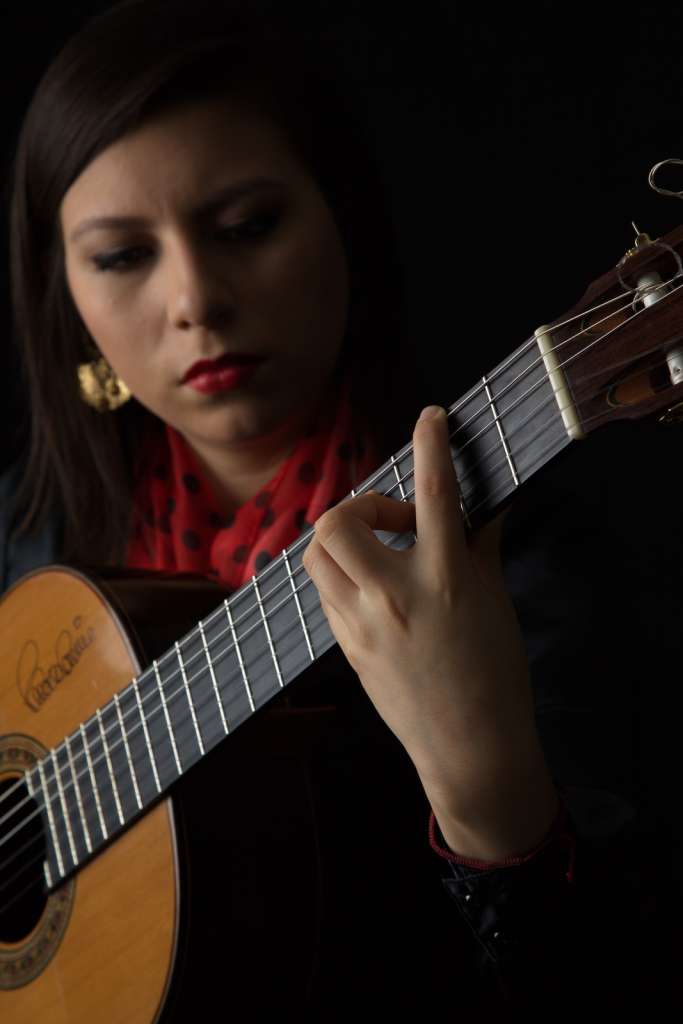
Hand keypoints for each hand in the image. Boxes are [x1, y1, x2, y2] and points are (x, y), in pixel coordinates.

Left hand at [302, 405, 555, 845]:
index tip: (430, 417)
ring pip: (317, 555)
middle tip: (393, 522)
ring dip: (342, 538)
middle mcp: (393, 594)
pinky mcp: (345, 646)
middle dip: (359, 505)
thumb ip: (478, 545)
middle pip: (339, 520)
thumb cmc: (494, 672)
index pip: (432, 491)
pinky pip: (325, 592)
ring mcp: (361, 623)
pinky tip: (373, 588)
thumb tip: (478, 504)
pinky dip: (342, 576)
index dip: (430, 442)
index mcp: (444, 576)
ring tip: (378, 552)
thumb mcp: (494, 598)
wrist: (470, 746)